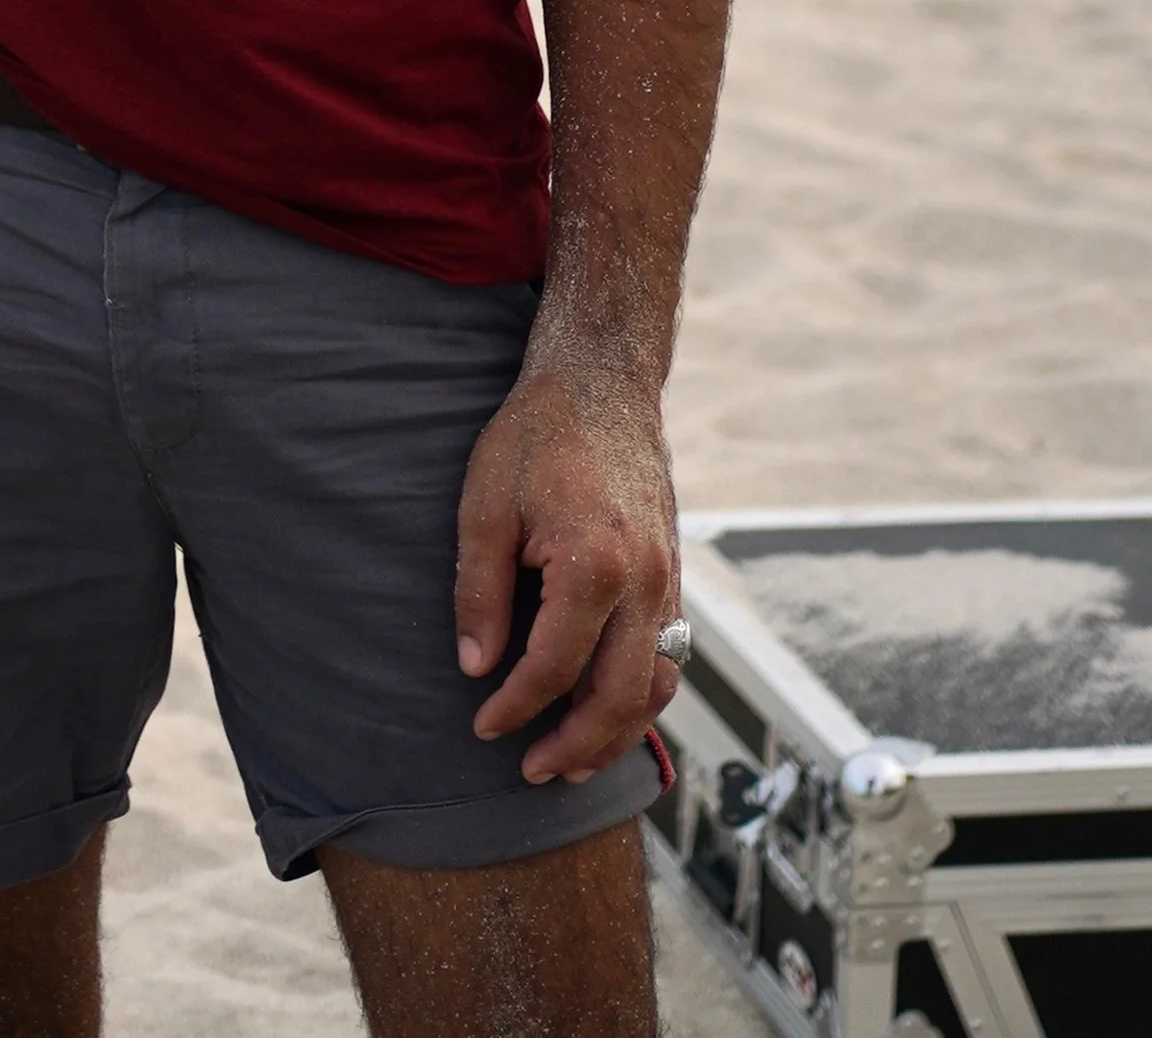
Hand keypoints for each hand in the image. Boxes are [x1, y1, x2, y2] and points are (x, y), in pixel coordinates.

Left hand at [454, 361, 680, 782]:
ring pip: (658, 687)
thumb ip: (480, 590)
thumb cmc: (537, 435)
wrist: (603, 381)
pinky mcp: (675, 575)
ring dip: (618, 734)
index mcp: (595, 563)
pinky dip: (642, 696)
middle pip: (619, 698)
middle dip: (575, 747)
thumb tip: (476, 667)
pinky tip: (607, 710)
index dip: (515, 707)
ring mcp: (670, 580)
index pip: (554, 668)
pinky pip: (671, 657)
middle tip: (530, 770)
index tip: (483, 725)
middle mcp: (646, 581)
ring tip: (572, 762)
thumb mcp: (485, 503)